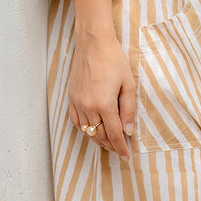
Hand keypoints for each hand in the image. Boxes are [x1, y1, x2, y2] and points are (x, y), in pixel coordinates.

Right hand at [68, 27, 135, 158]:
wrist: (93, 43)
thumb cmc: (114, 60)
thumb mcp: (128, 84)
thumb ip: (128, 109)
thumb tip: (128, 131)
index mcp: (104, 104)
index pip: (114, 134)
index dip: (121, 147)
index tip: (126, 156)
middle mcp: (88, 106)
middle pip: (100, 136)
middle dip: (111, 145)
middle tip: (120, 150)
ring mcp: (77, 102)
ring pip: (87, 131)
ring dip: (98, 139)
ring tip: (109, 143)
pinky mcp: (71, 97)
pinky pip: (76, 121)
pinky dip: (85, 129)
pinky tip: (93, 130)